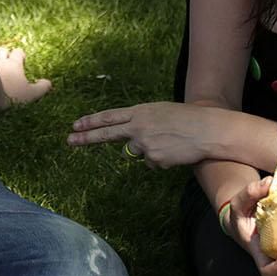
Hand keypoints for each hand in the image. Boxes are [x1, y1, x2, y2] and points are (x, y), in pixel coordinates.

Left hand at [0, 45, 51, 106]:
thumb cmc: (10, 95)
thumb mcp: (30, 94)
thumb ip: (41, 88)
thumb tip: (49, 83)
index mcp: (14, 64)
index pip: (18, 52)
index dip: (20, 55)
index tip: (21, 58)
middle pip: (2, 50)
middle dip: (5, 53)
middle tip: (7, 60)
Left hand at [66, 101, 228, 168]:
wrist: (207, 129)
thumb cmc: (186, 119)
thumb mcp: (160, 112)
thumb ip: (141, 122)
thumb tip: (129, 142)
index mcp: (140, 112)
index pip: (109, 117)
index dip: (91, 121)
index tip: (75, 125)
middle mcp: (138, 127)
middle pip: (107, 133)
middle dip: (86, 138)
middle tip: (69, 140)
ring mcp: (145, 144)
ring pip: (136, 153)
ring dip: (149, 151)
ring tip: (169, 142)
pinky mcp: (154, 159)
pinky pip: (152, 163)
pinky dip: (162, 160)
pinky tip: (175, 152)